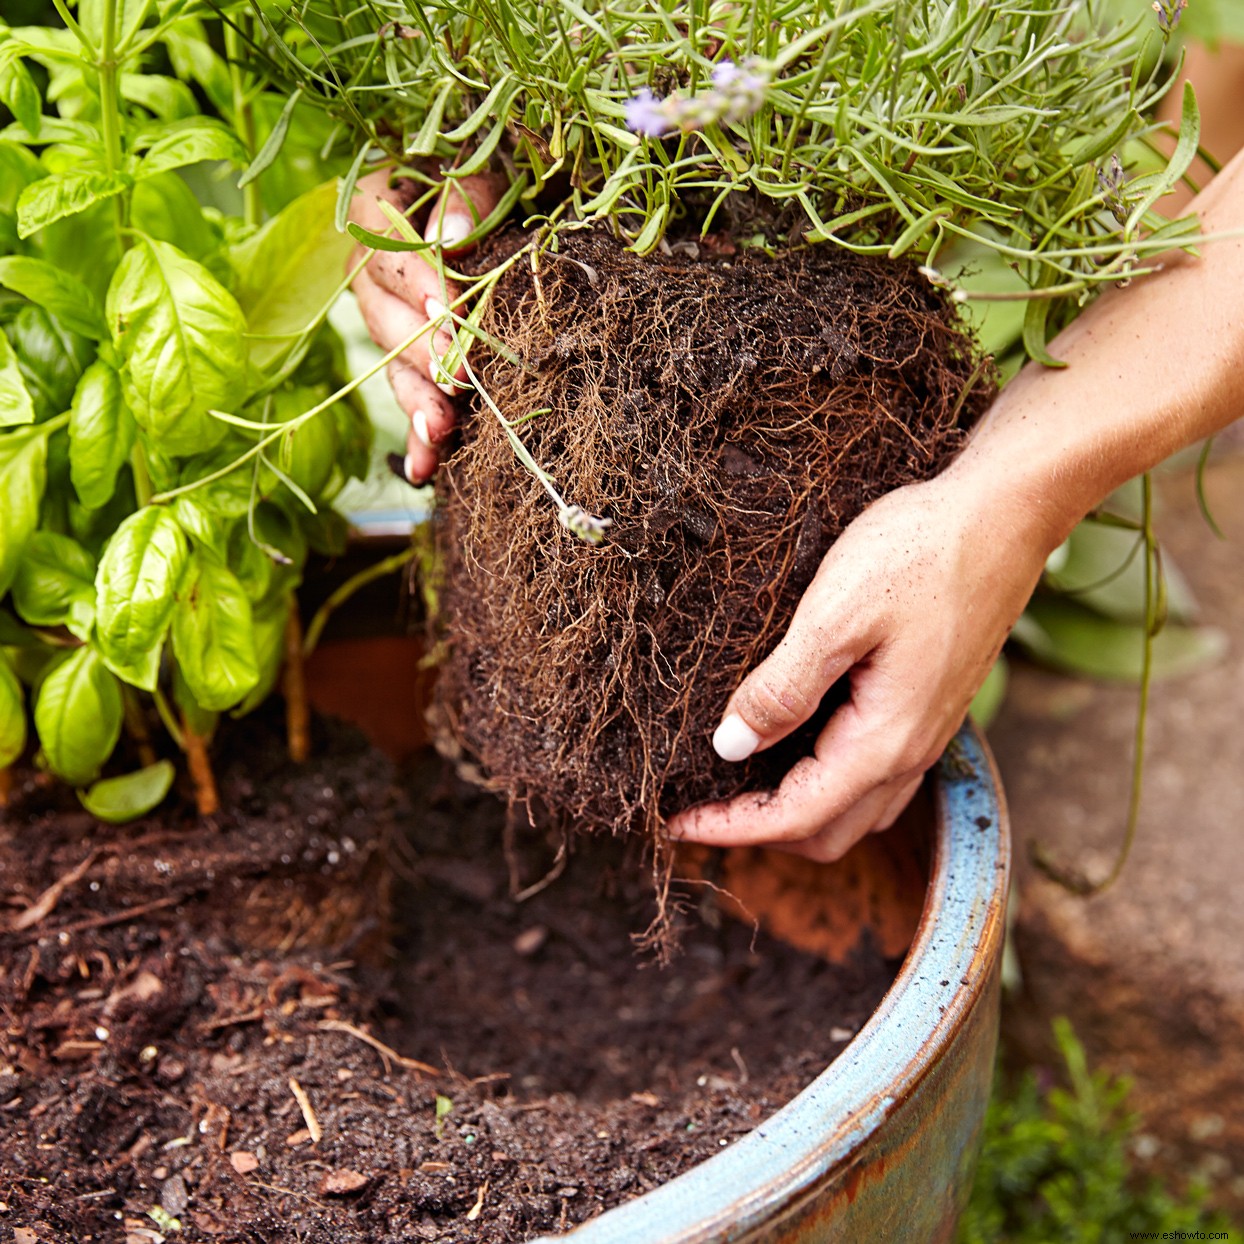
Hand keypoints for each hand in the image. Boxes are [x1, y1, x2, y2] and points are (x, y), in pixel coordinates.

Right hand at [348, 170, 501, 483]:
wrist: (504, 204)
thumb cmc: (495, 177)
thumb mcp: (486, 165)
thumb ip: (467, 195)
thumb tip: (451, 237)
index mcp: (378, 209)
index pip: (386, 246)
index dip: (416, 281)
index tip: (447, 309)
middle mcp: (371, 268)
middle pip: (384, 314)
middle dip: (422, 352)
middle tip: (456, 379)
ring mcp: (386, 318)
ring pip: (394, 363)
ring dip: (418, 400)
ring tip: (440, 431)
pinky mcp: (410, 358)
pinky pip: (411, 395)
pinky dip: (420, 434)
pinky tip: (427, 468)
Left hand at [668, 471, 1052, 861]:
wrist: (1002, 515)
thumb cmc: (921, 553)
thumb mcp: (836, 615)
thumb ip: (782, 688)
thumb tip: (730, 745)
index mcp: (884, 740)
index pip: (796, 816)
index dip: (730, 828)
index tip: (675, 821)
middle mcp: (910, 752)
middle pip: (827, 831)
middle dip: (759, 830)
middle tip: (698, 805)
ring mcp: (925, 732)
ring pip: (853, 809)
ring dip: (793, 809)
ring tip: (735, 782)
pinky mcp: (928, 707)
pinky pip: (872, 774)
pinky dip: (823, 781)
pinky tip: (791, 742)